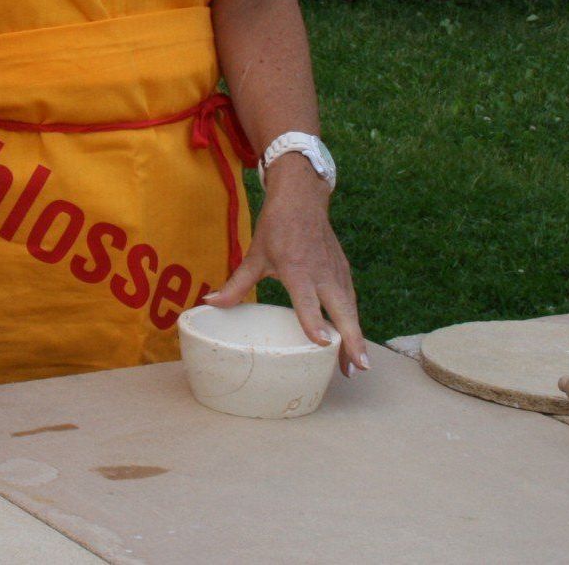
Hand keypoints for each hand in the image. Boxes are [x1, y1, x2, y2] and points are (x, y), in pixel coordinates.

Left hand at [205, 156, 367, 373]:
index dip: (313, 321)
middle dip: (351, 339)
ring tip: (358, 366)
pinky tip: (354, 341)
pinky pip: (351, 300)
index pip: (306, 299)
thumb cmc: (275, 229)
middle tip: (358, 367)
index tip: (322, 343)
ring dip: (356, 336)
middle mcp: (321, 273)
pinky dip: (355, 321)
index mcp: (296, 269)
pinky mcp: (344, 271)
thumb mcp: (254, 256)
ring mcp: (336, 272)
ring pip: (351, 308)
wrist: (301, 200)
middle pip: (341, 309)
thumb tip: (210, 303)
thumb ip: (236, 284)